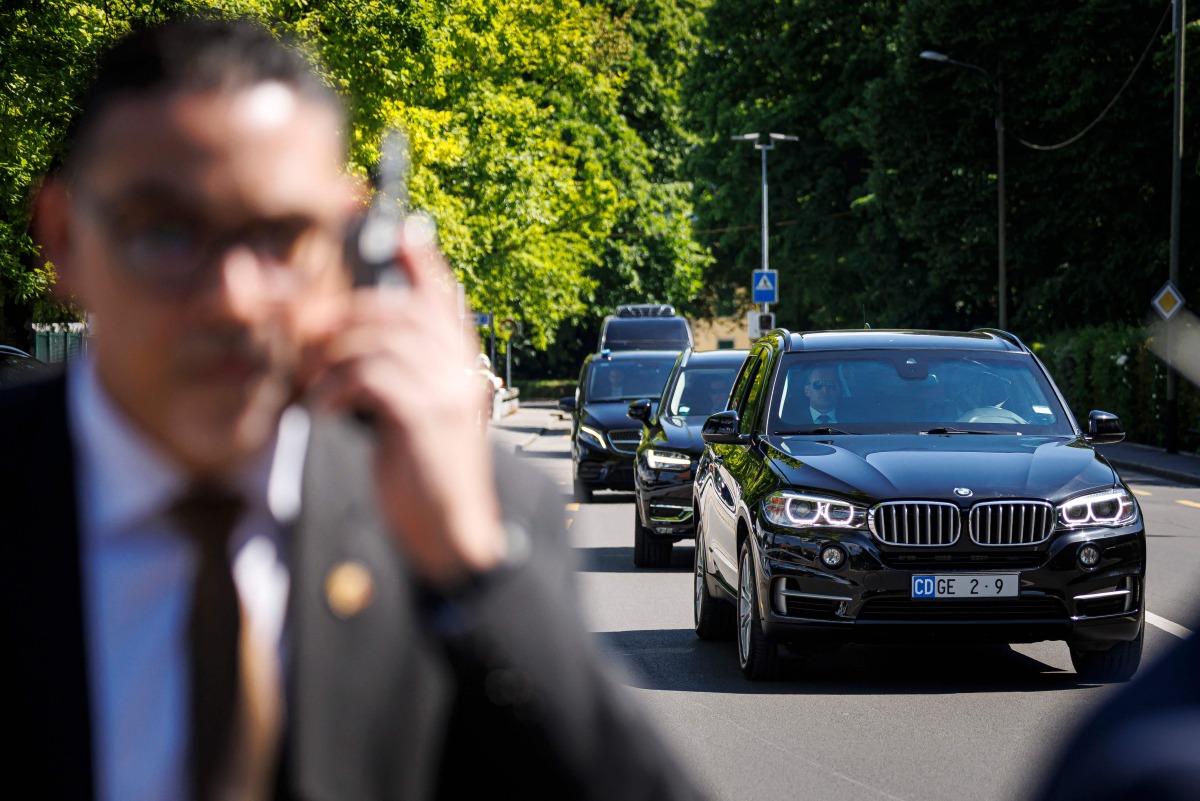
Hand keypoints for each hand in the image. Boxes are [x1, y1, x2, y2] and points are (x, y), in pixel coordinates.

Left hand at [299, 216, 506, 585]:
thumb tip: (356, 347)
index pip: (446, 301)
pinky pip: (370, 377)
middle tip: (309, 333)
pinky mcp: (425, 416)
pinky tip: (323, 409)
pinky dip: (335, 388)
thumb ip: (405, 380)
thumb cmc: (427, 478)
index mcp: (463, 368)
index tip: (403, 231)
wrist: (451, 532)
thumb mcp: (421, 419)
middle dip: (346, 316)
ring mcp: (447, 391)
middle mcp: (461, 371)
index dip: (425, 263)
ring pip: (378, 342)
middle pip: (399, 313)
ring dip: (332, 358)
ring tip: (311, 381)